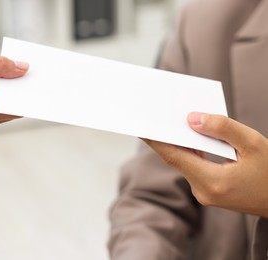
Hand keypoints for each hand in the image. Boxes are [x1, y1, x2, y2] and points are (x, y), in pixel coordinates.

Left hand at [143, 112, 267, 216]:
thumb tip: (192, 118)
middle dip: (166, 137)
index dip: (155, 140)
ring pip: (185, 163)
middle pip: (177, 158)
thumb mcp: (253, 144)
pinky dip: (191, 152)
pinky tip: (191, 136)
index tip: (140, 126)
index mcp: (212, 182)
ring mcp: (204, 194)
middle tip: (155, 117)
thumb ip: (222, 128)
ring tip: (172, 121)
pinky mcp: (208, 192)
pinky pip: (193, 168)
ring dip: (179, 143)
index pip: (174, 156)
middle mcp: (203, 191)